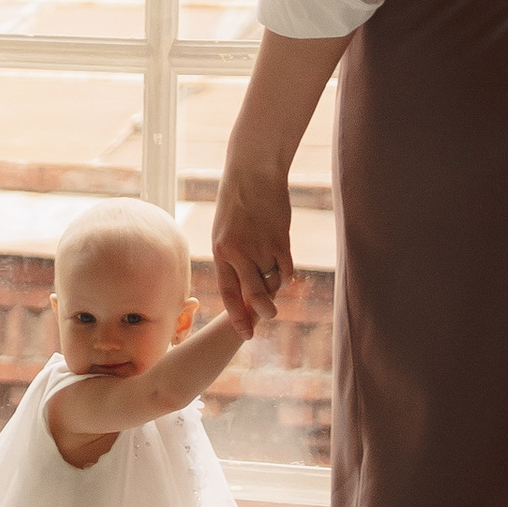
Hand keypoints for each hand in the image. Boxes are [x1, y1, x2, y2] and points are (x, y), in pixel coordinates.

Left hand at [211, 159, 293, 336]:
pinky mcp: (281, 241)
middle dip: (262, 311)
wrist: (253, 172)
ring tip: (271, 265)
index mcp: (220, 251)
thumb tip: (250, 291)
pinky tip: (282, 258)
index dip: (237, 316)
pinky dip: (287, 271)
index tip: (245, 334)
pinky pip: (286, 269)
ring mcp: (260, 247)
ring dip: (275, 282)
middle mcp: (238, 253)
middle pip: (253, 296)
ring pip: (273, 281)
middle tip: (269, 316)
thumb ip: (233, 259)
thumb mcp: (226, 231)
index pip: (228, 292)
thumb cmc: (238, 203)